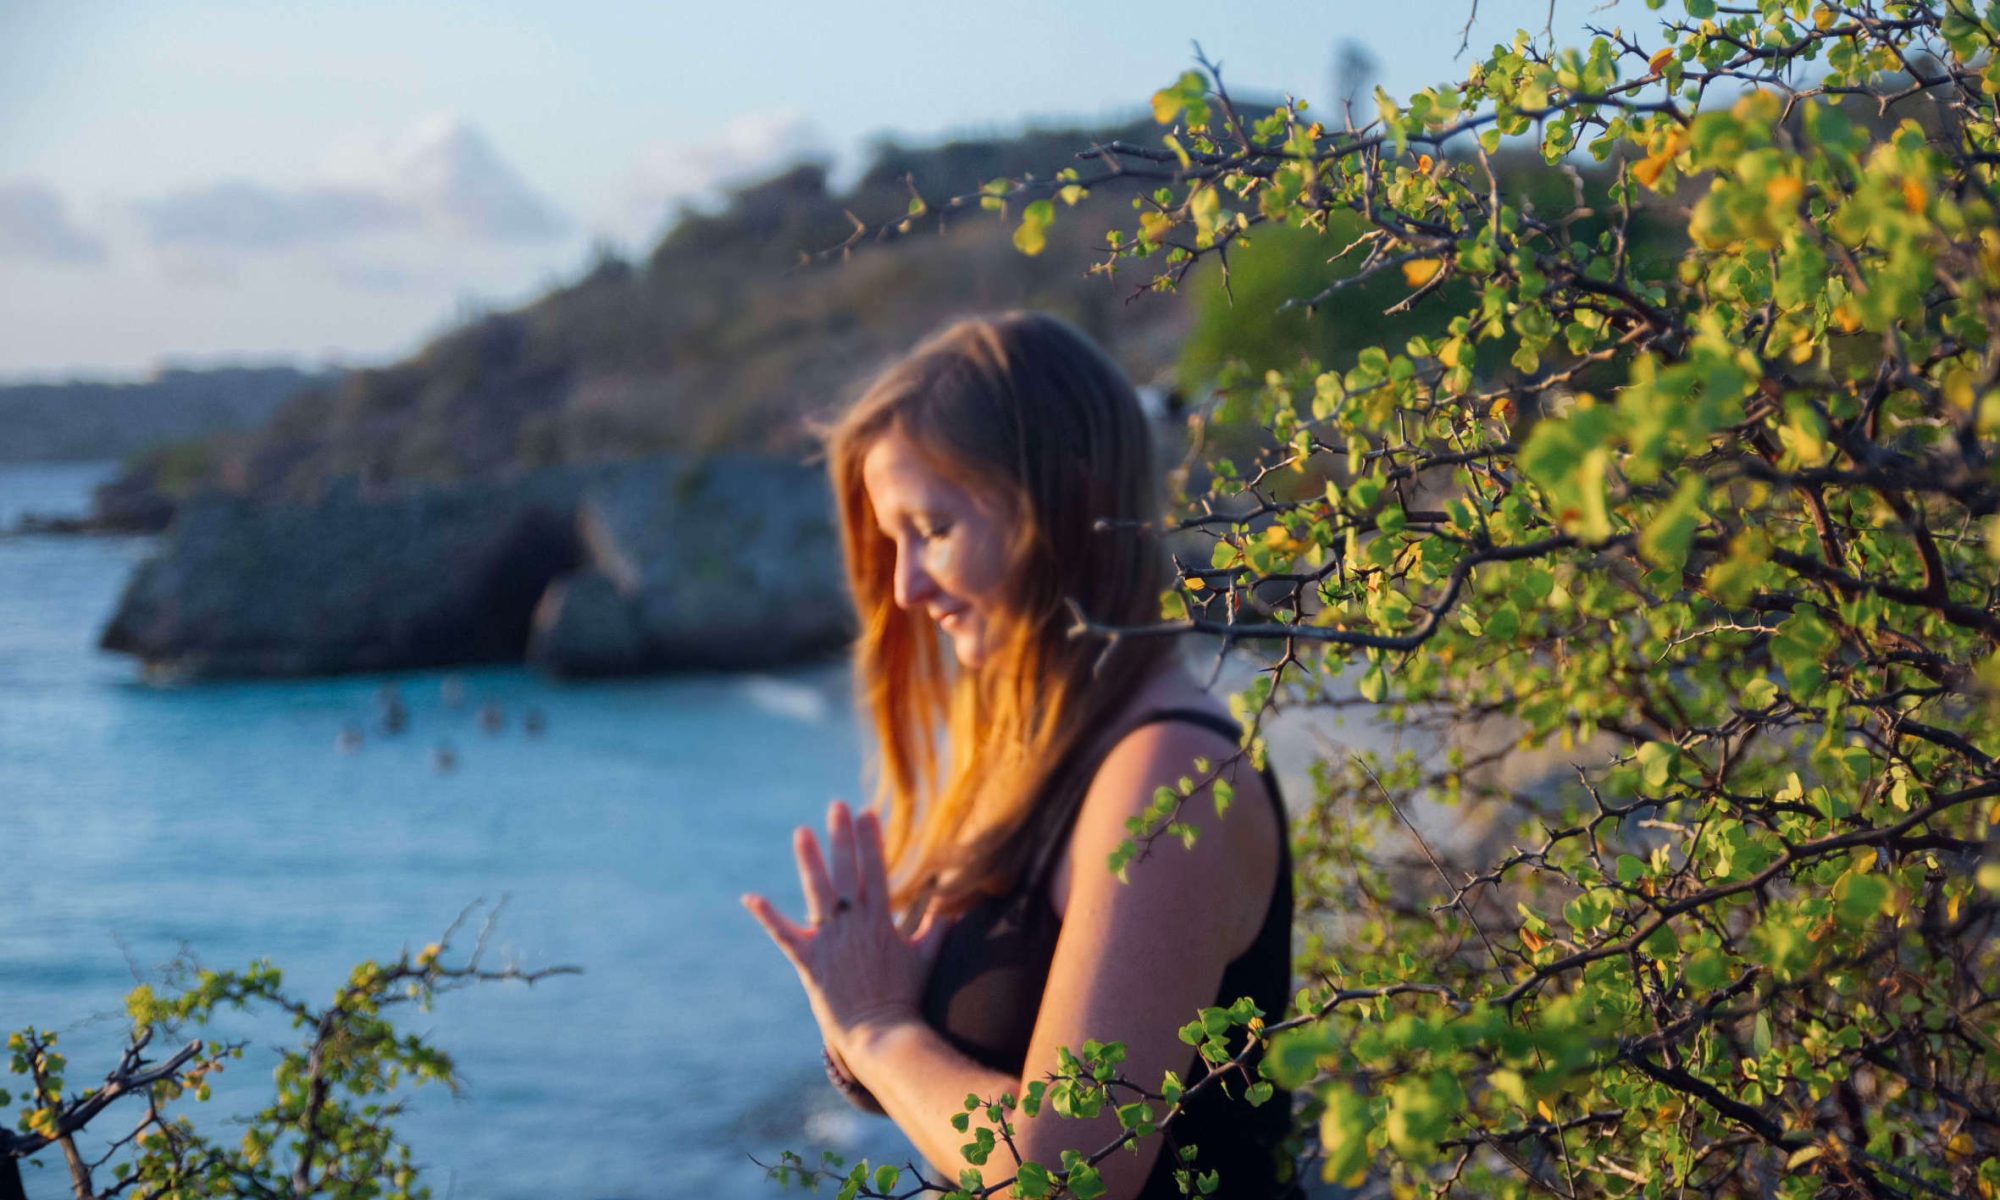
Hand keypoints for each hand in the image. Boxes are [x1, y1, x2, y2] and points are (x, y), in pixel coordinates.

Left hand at [743, 801, 949, 1059]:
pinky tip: (750, 897)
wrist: (882, 1032)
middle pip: (846, 872)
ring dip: (809, 861)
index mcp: (881, 920)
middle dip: (842, 837)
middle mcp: (854, 924)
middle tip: (836, 806)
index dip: (870, 840)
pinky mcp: (808, 961)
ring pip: (817, 892)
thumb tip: (951, 906)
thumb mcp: (926, 957)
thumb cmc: (906, 997)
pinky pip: (783, 934)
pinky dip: (767, 916)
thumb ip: (936, 928)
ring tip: (802, 832)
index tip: (867, 813)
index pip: (875, 870)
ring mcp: (830, 941)